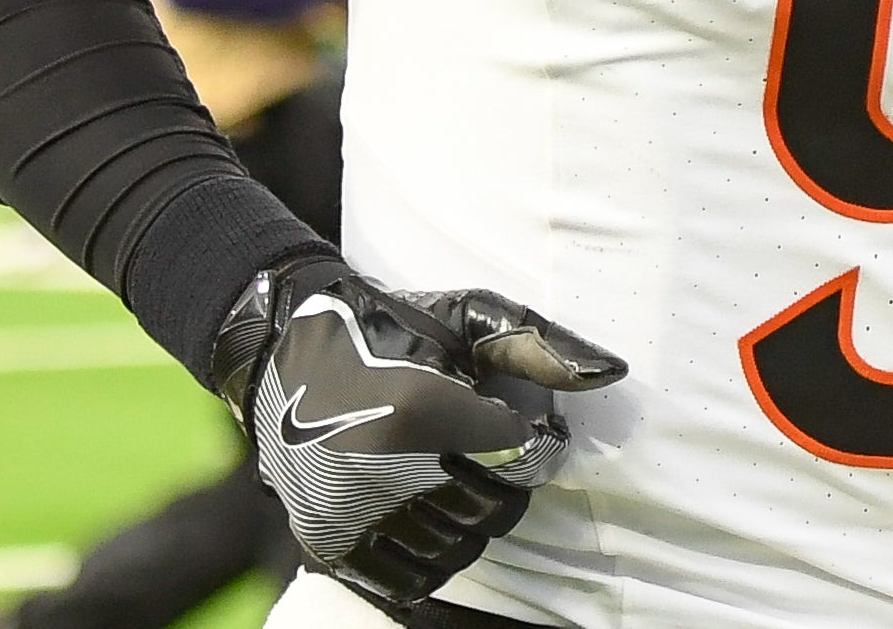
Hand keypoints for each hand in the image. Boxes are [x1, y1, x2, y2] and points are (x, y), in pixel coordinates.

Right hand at [212, 261, 625, 614]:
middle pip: (495, 507)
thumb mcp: (464, 317)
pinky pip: (410, 576)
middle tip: (488, 452)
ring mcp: (351, 512)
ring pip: (458, 547)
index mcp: (419, 410)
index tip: (526, 427)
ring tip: (455, 476)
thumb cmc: (389, 325)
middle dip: (506, 481)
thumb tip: (612, 372)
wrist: (281, 349)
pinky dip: (432, 554)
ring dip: (473, 519)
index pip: (521, 455)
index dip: (537, 442)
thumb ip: (538, 345)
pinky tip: (428, 514)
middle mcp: (382, 469)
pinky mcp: (329, 541)